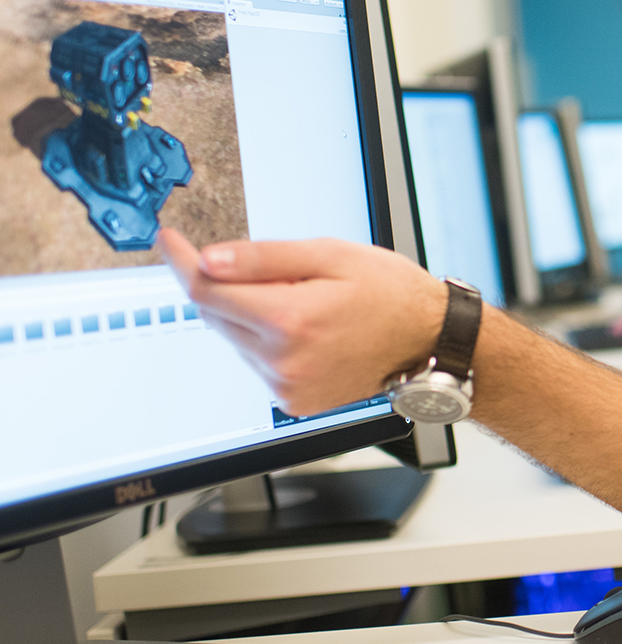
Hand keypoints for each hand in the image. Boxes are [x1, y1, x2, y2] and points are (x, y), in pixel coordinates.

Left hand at [157, 229, 445, 416]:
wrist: (429, 340)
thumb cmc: (391, 293)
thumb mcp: (331, 255)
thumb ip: (265, 258)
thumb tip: (210, 260)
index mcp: (290, 320)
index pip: (207, 291)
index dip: (182, 262)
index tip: (170, 241)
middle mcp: (283, 360)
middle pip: (216, 316)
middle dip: (225, 286)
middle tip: (267, 268)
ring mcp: (287, 387)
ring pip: (235, 340)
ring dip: (249, 314)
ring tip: (304, 301)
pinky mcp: (293, 401)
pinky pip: (257, 362)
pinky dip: (267, 339)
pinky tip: (306, 327)